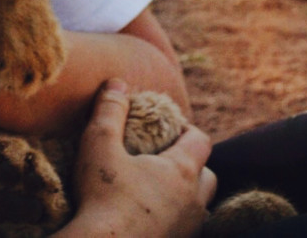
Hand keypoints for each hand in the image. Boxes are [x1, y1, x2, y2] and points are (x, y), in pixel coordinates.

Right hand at [59, 79, 216, 237]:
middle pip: (207, 175)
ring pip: (199, 206)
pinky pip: (186, 229)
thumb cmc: (102, 197)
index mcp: (182, 171)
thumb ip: (109, 111)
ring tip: (158, 191)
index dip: (187, 130)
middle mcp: (194, 201)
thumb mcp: (99, 145)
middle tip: (164, 159)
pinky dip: (175, 220)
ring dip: (186, 195)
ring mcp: (188, 229)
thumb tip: (117, 83)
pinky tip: (151, 219)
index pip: (201, 140)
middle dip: (192, 164)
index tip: (167, 128)